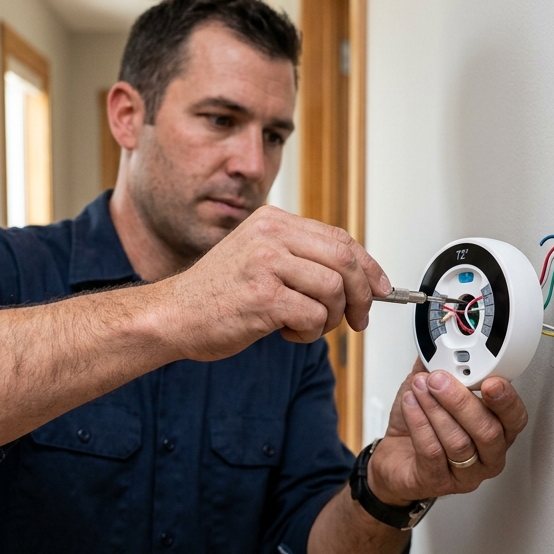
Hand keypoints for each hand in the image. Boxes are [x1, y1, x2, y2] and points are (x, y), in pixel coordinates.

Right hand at [162, 205, 390, 360]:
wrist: (173, 315)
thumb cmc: (216, 294)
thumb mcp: (258, 257)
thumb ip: (300, 258)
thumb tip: (356, 277)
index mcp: (272, 221)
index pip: (339, 237)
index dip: (367, 266)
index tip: (380, 288)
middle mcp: (270, 235)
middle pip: (345, 259)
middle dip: (362, 295)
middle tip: (359, 319)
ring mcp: (266, 264)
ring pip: (333, 289)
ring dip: (331, 318)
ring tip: (308, 325)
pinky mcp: (263, 297)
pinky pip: (314, 316)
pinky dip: (310, 332)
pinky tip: (288, 332)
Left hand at [366, 359, 527, 504]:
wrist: (394, 457)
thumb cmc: (420, 426)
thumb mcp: (434, 389)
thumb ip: (443, 365)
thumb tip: (440, 340)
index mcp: (498, 429)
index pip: (514, 417)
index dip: (506, 399)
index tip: (492, 381)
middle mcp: (488, 454)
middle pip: (488, 431)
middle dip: (461, 401)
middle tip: (440, 379)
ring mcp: (466, 473)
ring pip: (459, 442)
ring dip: (436, 409)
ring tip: (420, 388)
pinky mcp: (438, 482)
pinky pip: (432, 452)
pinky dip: (419, 423)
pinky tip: (411, 405)